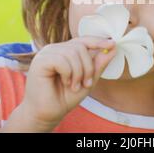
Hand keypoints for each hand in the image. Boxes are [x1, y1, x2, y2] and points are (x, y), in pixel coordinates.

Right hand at [0, 36, 115, 131]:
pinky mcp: (40, 60)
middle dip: (88, 66)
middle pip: (80, 46)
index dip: (97, 41)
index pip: (83, 40)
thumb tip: (112, 47)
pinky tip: (65, 83)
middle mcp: (55, 49)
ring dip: (79, 73)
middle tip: (86, 83)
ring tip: (74, 86)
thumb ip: (98, 64)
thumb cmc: (65, 97)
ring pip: (72, 53)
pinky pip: (61, 60)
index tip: (112, 44)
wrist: (49, 113)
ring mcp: (47, 53)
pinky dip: (68, 73)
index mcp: (65, 51)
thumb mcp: (88, 79)